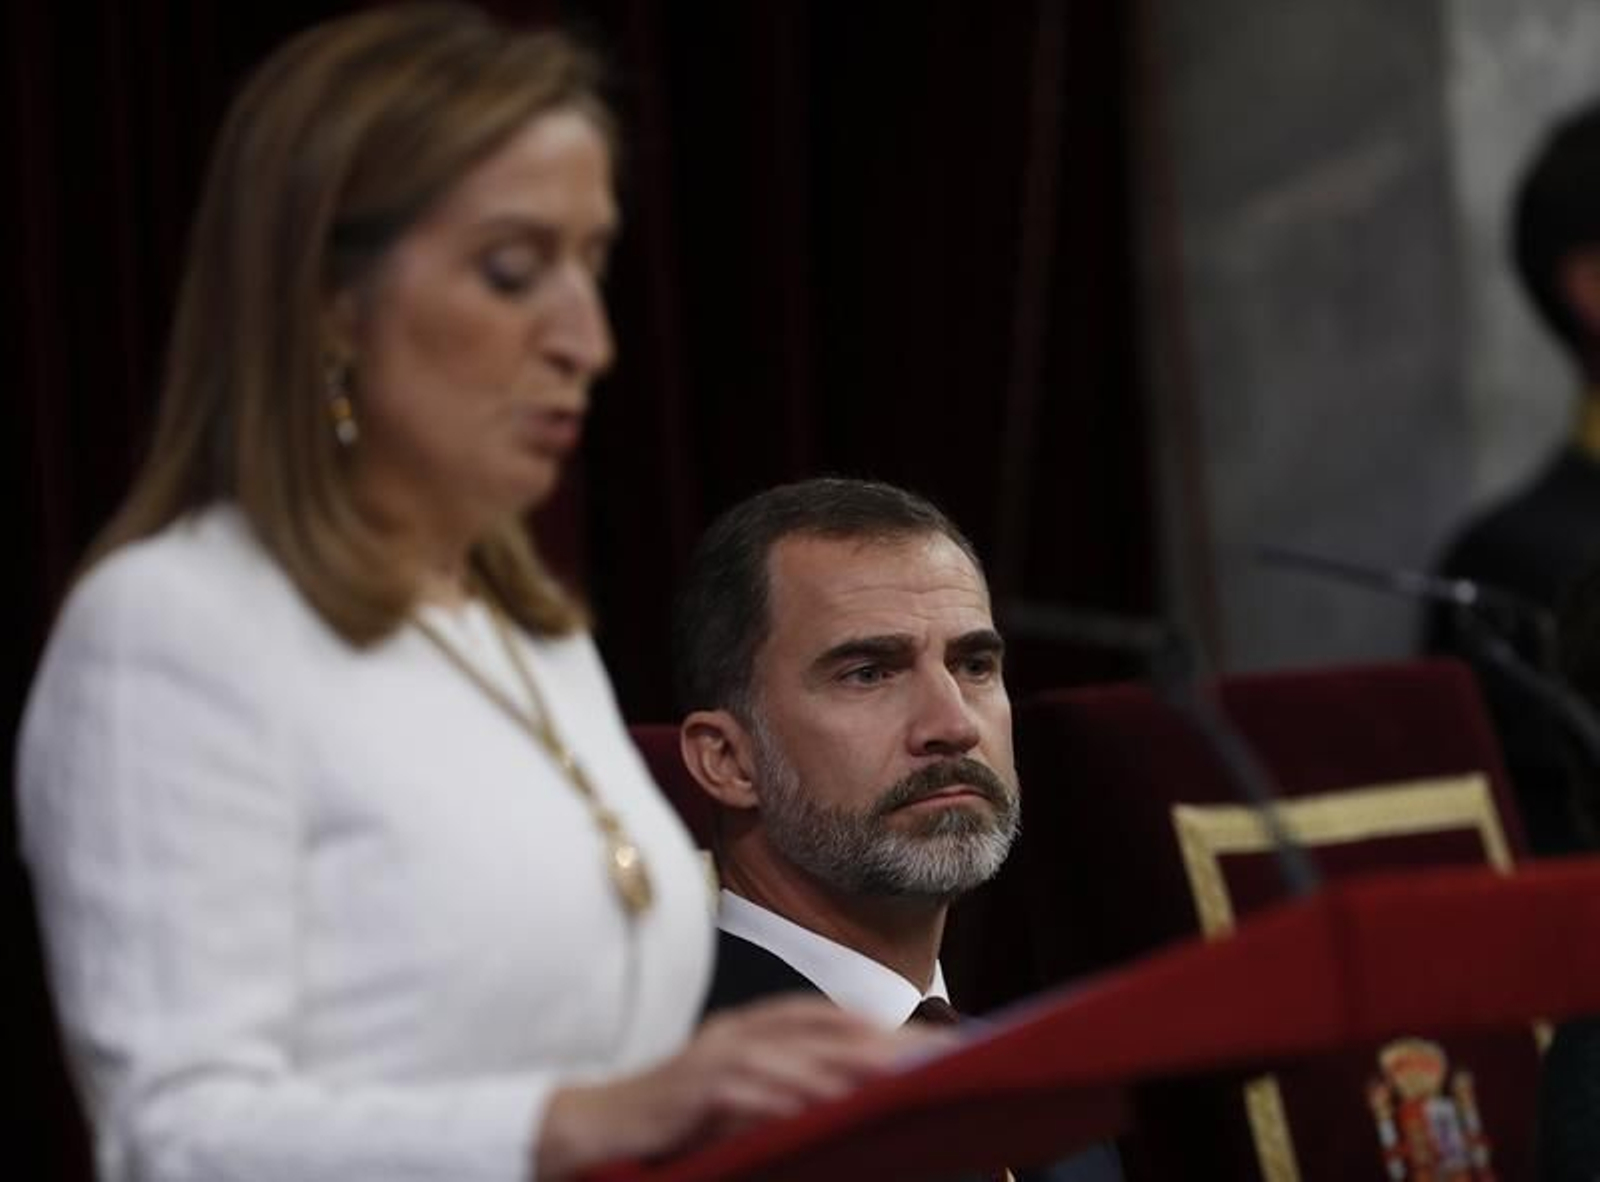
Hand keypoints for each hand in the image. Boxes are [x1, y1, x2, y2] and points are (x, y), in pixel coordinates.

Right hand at [536, 995, 943, 1177]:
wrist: (592, 1126)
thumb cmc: (671, 1120)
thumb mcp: (736, 1099)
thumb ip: (782, 1090)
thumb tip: (846, 1098)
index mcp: (750, 1030)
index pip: (827, 1019)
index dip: (881, 1026)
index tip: (934, 1043)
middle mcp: (736, 1033)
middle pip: (823, 1031)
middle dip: (884, 1041)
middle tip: (938, 1057)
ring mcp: (713, 1057)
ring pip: (793, 1054)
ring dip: (848, 1065)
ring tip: (900, 1079)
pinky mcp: (692, 1088)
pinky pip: (748, 1089)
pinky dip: (786, 1094)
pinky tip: (822, 1105)